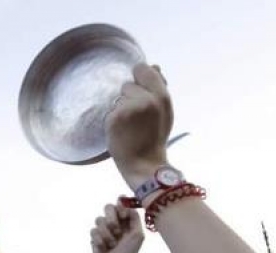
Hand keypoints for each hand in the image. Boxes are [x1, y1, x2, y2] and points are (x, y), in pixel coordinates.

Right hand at [90, 203, 143, 252]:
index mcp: (127, 220)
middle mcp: (115, 222)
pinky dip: (100, 240)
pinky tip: (104, 248)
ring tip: (112, 244)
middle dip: (112, 218)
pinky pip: (93, 230)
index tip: (123, 215)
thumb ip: (135, 218)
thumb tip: (127, 206)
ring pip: (99, 219)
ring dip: (106, 233)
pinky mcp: (95, 236)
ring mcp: (104, 228)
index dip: (121, 205)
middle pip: (108, 207)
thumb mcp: (138, 235)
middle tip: (117, 230)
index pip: (122, 202)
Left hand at [105, 63, 173, 187]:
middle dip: (129, 97)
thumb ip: (159, 87)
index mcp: (162, 96)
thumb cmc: (154, 137)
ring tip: (130, 126)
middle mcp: (147, 100)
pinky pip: (110, 111)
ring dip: (121, 109)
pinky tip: (122, 132)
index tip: (140, 92)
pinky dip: (113, 120)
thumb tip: (155, 65)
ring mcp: (129, 108)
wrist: (144, 164)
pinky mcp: (115, 117)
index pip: (143, 69)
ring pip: (118, 98)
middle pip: (128, 84)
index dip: (139, 78)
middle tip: (137, 118)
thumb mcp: (164, 111)